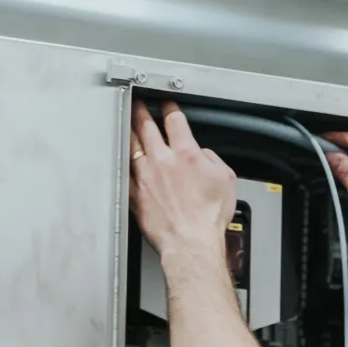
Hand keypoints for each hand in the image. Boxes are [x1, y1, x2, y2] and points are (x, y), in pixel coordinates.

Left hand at [130, 100, 236, 261]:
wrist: (191, 242)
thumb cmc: (208, 217)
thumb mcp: (226, 180)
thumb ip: (213, 160)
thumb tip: (203, 155)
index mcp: (186, 154)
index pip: (174, 120)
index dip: (170, 107)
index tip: (167, 104)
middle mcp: (162, 161)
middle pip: (147, 126)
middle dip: (142, 112)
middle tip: (139, 105)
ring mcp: (145, 177)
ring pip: (131, 145)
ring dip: (130, 131)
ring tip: (127, 123)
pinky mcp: (135, 194)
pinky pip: (124, 171)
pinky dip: (122, 160)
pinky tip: (121, 156)